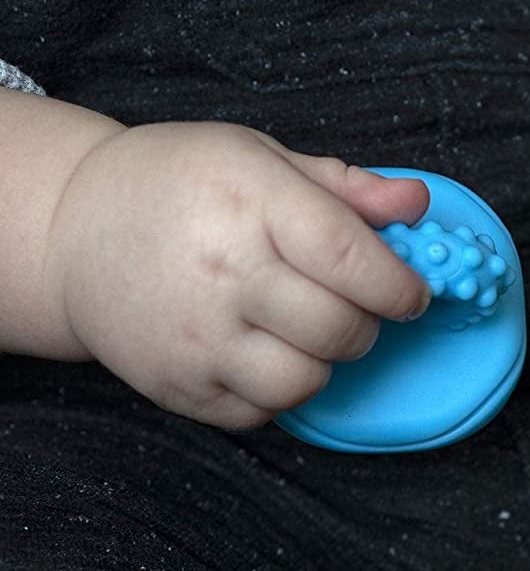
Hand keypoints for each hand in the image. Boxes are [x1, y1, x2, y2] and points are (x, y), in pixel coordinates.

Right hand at [46, 121, 432, 427]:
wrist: (73, 230)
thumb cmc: (179, 189)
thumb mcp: (258, 159)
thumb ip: (346, 188)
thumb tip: (416, 205)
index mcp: (249, 200)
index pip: (351, 259)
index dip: (399, 287)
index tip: (410, 294)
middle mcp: (223, 271)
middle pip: (340, 329)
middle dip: (365, 325)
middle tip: (350, 308)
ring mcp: (198, 336)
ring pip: (307, 380)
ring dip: (321, 362)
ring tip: (299, 330)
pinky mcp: (182, 386)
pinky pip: (264, 410)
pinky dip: (275, 389)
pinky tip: (256, 349)